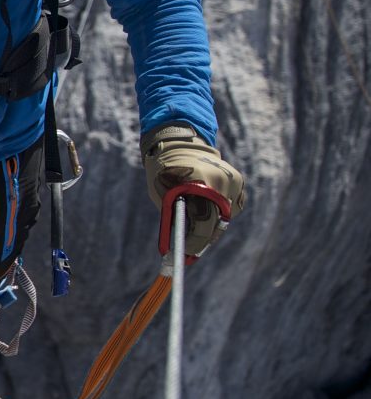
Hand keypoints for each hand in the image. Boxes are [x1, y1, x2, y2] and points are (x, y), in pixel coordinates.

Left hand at [141, 124, 245, 256]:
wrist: (180, 142)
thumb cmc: (164, 169)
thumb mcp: (160, 191)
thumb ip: (173, 215)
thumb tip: (178, 246)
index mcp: (199, 182)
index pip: (203, 222)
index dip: (195, 242)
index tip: (186, 255)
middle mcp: (221, 181)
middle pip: (218, 222)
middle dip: (203, 238)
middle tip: (190, 250)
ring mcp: (233, 180)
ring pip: (226, 215)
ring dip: (212, 224)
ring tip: (196, 226)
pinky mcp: (239, 180)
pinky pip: (233, 206)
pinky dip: (221, 211)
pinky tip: (207, 207)